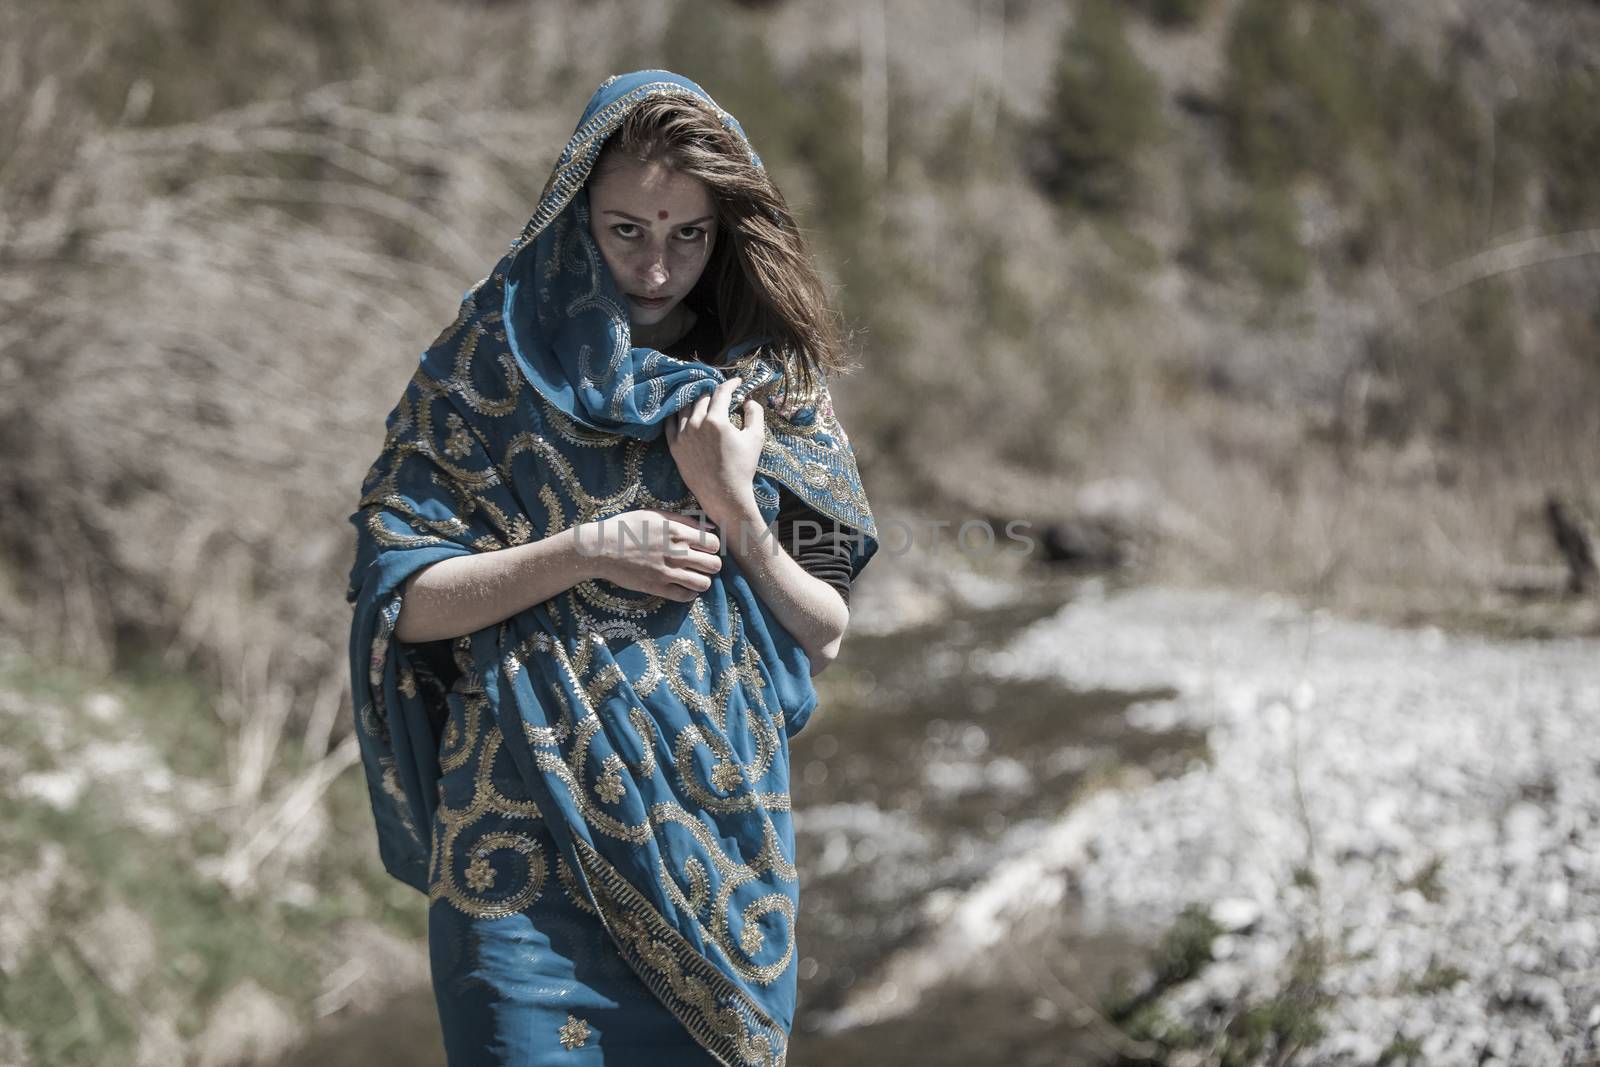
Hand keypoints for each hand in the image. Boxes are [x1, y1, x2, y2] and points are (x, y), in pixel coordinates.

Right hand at [577, 508, 721, 601]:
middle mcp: (676, 553)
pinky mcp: (657, 588)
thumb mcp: (655, 515)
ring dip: (702, 580)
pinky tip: (683, 586)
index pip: (714, 544)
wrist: (601, 548)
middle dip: (711, 564)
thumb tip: (710, 528)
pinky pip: (685, 596)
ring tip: (694, 576)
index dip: (712, 547)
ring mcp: (667, 572)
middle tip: (702, 564)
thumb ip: (684, 520)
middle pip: (714, 565)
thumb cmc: (627, 528)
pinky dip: (689, 593)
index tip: (704, 548)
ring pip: (703, 583)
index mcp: (677, 533)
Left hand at [665, 376, 763, 524]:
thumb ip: (755, 414)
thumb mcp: (756, 438)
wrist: (724, 495)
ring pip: (685, 407)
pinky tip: (683, 411)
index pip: (722, 392)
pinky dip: (677, 413)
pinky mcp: (674, 446)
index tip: (738, 382)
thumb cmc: (742, 468)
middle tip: (722, 394)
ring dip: (696, 401)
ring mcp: (682, 435)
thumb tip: (748, 400)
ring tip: (703, 400)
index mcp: (716, 420)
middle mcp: (696, 424)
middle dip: (714, 393)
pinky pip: (671, 422)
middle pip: (703, 398)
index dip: (731, 384)